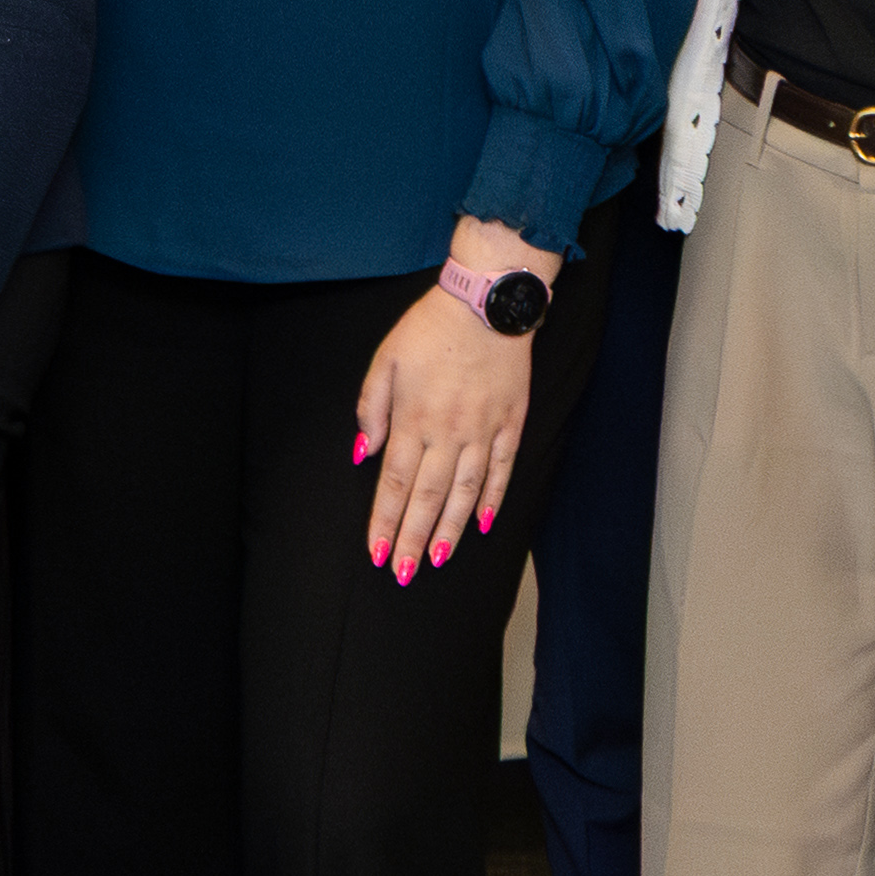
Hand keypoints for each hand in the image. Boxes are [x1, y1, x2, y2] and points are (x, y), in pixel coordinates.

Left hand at [349, 280, 538, 588]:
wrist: (486, 302)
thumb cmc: (429, 328)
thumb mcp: (384, 359)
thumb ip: (371, 408)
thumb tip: (363, 453)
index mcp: (412, 419)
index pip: (394, 483)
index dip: (385, 522)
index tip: (378, 552)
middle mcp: (447, 432)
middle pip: (426, 497)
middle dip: (413, 539)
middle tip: (404, 573)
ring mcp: (482, 430)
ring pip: (464, 492)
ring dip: (449, 529)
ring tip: (438, 559)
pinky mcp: (511, 422)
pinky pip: (501, 469)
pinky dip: (492, 498)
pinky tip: (482, 523)